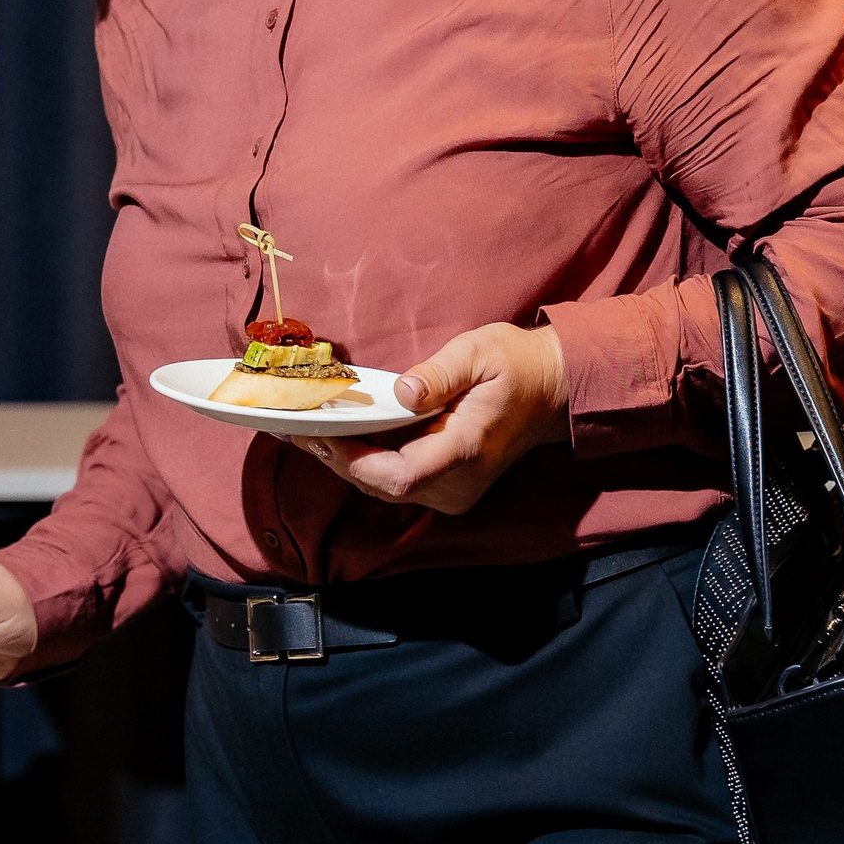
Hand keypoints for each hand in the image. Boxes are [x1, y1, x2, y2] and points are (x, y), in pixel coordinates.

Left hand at [304, 323, 569, 515]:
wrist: (554, 391)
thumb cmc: (517, 365)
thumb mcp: (481, 352)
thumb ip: (440, 374)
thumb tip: (402, 392)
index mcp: (467, 450)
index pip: (400, 474)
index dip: (353, 460)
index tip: (318, 435)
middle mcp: (458, 483)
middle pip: (382, 485)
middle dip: (334, 457)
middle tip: (290, 428)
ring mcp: (454, 491)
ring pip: (384, 487)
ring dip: (343, 461)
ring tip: (300, 432)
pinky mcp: (448, 487)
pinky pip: (396, 480)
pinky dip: (363, 461)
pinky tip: (335, 438)